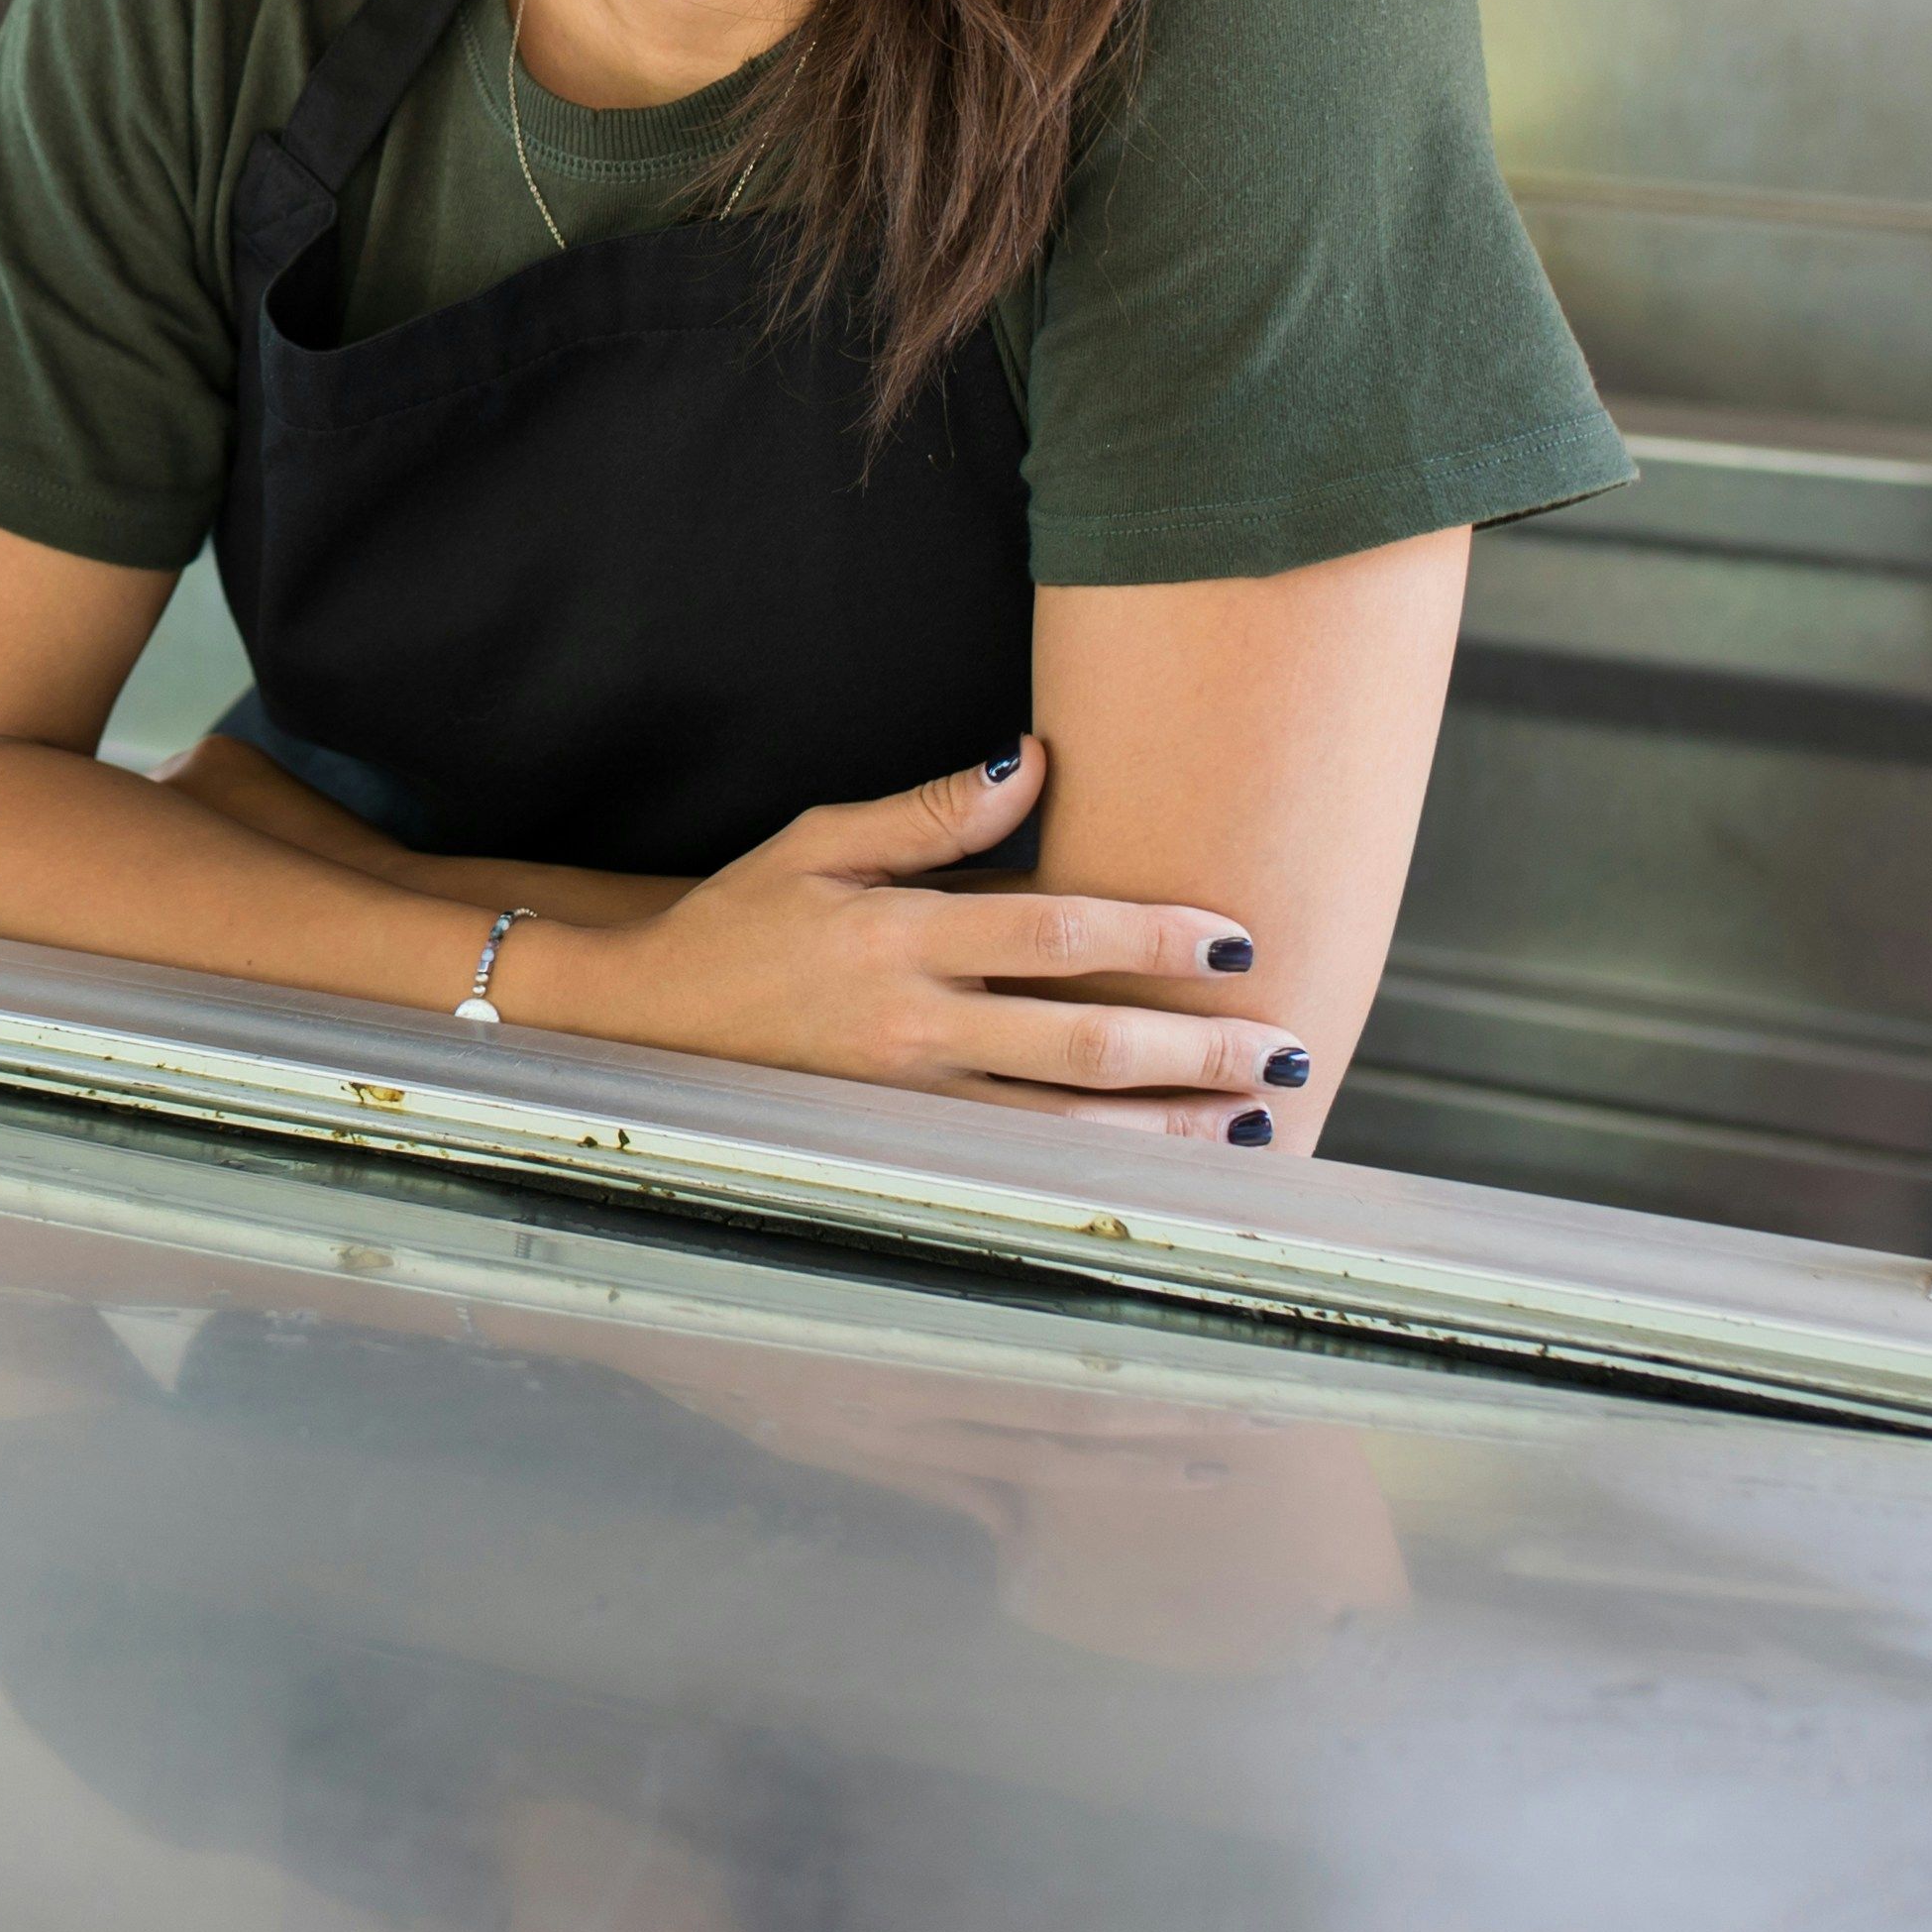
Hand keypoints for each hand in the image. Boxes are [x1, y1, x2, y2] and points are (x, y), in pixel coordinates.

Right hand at [522, 741, 1302, 1132]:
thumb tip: (1034, 760)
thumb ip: (931, 811)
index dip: (1152, 938)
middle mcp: (911, 1026)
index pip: (1053, 934)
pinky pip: (1018, 1167)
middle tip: (1287, 1048)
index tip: (1237, 941)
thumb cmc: (739, 920)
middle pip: (1081, 1044)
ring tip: (1254, 1121)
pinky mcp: (898, 1146)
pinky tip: (1160, 1167)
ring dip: (1168, 1127)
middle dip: (1196, 1049)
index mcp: (898, 936)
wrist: (644, 1021)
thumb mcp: (820, 839)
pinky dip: (1099, 1170)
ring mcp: (906, 1100)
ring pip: (1062, 1128)